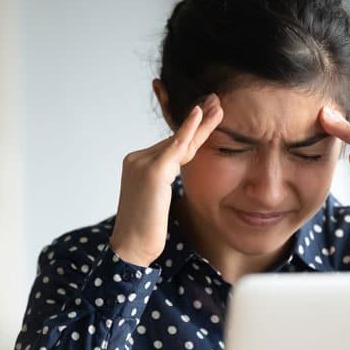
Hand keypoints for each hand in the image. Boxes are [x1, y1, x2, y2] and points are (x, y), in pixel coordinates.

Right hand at [109, 93, 223, 266]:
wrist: (131, 247)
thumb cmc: (145, 231)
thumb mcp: (157, 201)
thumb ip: (166, 182)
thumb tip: (180, 174)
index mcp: (138, 165)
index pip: (170, 146)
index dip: (190, 133)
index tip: (206, 117)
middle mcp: (137, 159)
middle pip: (175, 139)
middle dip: (197, 121)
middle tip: (215, 101)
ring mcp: (142, 163)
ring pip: (179, 141)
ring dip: (201, 122)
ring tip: (217, 104)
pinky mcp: (153, 171)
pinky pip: (176, 147)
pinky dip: (189, 129)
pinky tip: (200, 114)